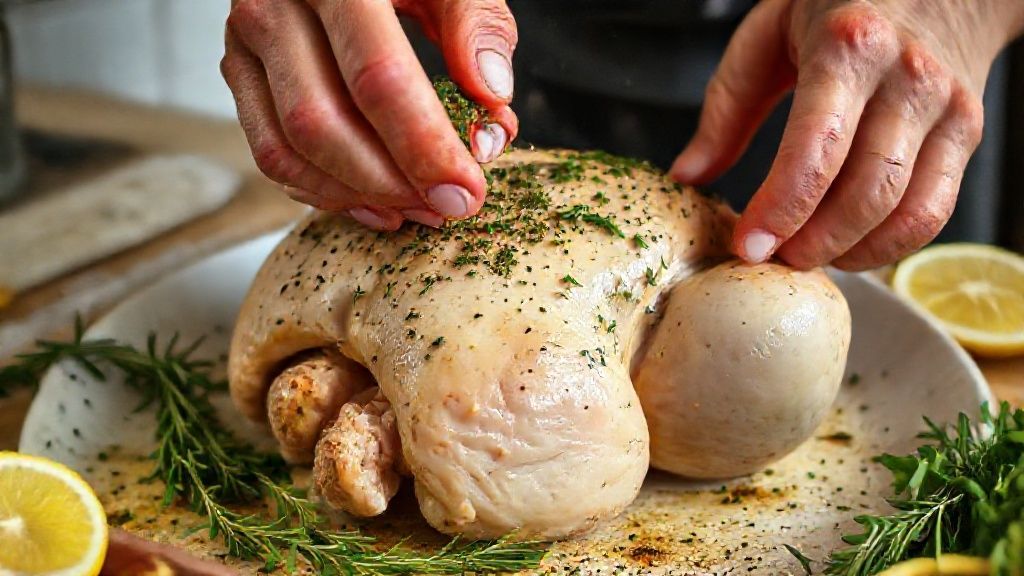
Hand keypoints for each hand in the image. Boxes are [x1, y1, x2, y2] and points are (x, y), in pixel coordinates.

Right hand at [221, 0, 518, 230]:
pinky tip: (378, 203)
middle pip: (319, 123)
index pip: (377, 77)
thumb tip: (491, 98)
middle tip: (448, 207)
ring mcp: (247, 44)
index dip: (423, 145)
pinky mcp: (240, 74)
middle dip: (389, 183)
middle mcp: (275, 8)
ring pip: (287, 149)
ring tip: (419, 209)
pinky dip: (326, 192)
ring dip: (357, 196)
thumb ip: (477, 25)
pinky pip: (271, 154)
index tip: (465, 189)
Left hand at [672, 0, 1023, 269]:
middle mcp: (906, 77)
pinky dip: (889, 246)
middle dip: (813, 242)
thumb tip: (688, 175)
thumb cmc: (843, 5)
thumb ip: (725, 108)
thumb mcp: (767, 35)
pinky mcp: (966, 134)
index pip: (816, 147)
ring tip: (805, 254)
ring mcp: (945, 107)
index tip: (749, 245)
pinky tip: (850, 246)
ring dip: (849, 251)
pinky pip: (935, 211)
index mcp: (848, 47)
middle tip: (773, 258)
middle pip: (865, 191)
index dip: (781, 207)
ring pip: (905, 209)